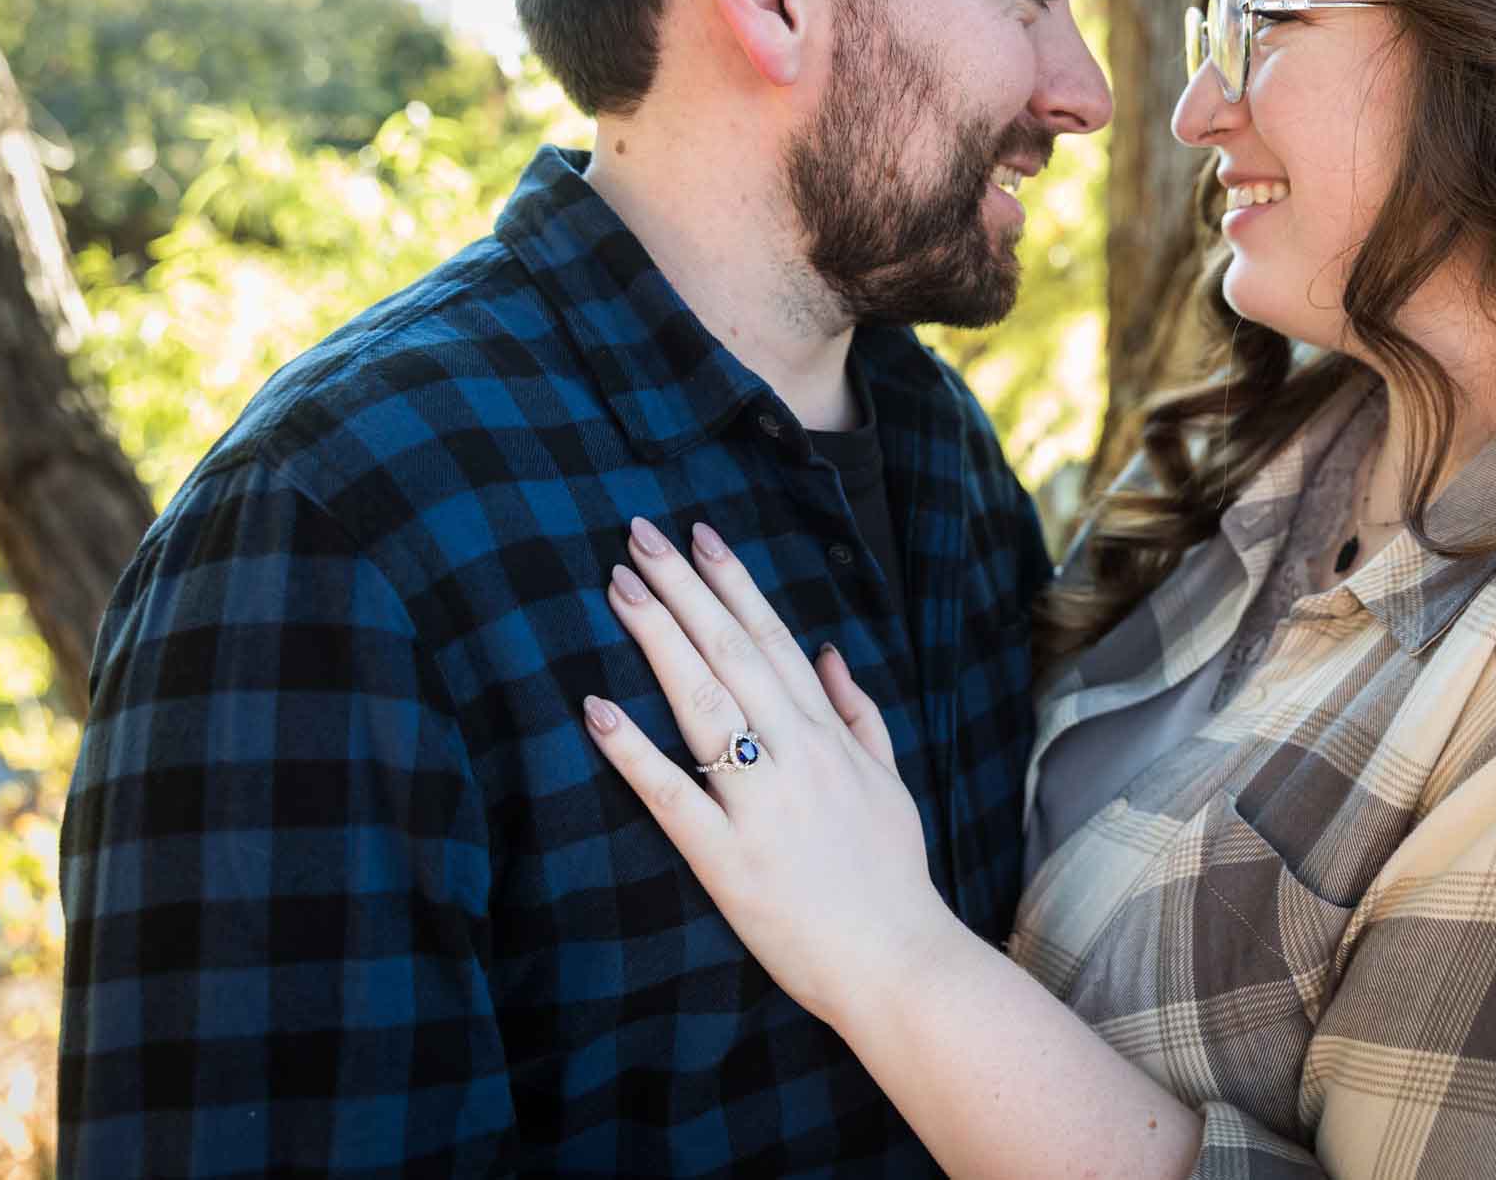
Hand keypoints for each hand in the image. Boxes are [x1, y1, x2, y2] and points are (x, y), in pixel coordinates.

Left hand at [581, 517, 963, 1027]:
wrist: (898, 961)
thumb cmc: (892, 876)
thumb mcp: (891, 782)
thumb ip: (861, 714)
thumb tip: (829, 653)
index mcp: (830, 736)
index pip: (774, 639)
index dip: (733, 583)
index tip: (699, 535)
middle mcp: (796, 756)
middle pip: (732, 653)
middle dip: (683, 588)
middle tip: (637, 536)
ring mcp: (761, 805)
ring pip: (704, 703)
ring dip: (659, 638)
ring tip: (619, 587)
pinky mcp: (727, 860)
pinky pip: (672, 795)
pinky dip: (634, 750)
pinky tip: (597, 708)